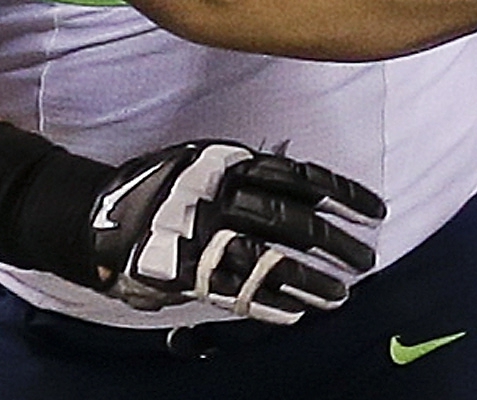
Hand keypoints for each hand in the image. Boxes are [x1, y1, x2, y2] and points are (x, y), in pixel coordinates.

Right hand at [90, 141, 384, 324]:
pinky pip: (237, 292)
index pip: (304, 178)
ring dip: (312, 282)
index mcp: (234, 165)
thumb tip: (319, 192)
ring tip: (341, 296)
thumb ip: (261, 175)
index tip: (378, 212)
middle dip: (337, 243)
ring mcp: (202, 238)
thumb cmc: (173, 185)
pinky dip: (271, 304)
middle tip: (367, 260)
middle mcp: (222, 199)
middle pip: (294, 223)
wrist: (99, 215)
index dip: (346, 195)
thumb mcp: (216, 163)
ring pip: (271, 262)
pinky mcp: (186, 274)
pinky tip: (299, 313)